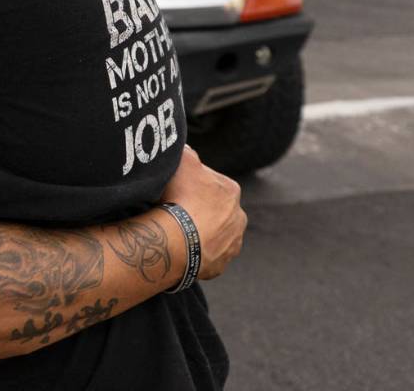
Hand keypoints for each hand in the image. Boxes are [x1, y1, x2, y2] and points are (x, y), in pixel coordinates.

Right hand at [159, 146, 245, 280]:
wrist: (179, 241)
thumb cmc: (181, 198)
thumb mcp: (183, 161)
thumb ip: (187, 151)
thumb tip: (187, 149)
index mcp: (232, 190)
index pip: (210, 181)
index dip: (190, 182)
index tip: (176, 187)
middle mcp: (238, 217)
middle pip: (213, 208)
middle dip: (198, 208)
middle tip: (174, 208)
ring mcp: (232, 243)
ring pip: (213, 232)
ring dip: (199, 230)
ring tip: (177, 229)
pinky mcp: (221, 264)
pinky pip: (207, 255)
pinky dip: (196, 251)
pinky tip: (181, 246)